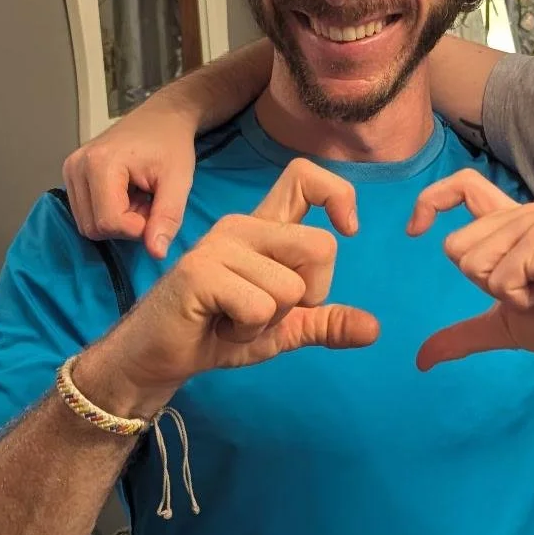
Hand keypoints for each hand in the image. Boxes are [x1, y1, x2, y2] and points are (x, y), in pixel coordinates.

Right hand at [65, 107, 221, 261]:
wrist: (162, 117)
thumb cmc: (172, 145)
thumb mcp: (179, 181)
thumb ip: (167, 217)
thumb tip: (156, 253)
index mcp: (99, 164)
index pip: (109, 223)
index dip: (137, 227)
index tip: (156, 209)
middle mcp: (76, 166)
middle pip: (94, 227)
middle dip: (126, 225)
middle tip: (148, 203)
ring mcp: (70, 170)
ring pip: (88, 224)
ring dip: (117, 221)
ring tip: (138, 197)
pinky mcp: (71, 174)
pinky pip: (85, 213)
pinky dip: (108, 213)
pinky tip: (126, 195)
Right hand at [76, 159, 376, 415]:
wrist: (160, 357)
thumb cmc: (217, 332)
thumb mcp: (282, 329)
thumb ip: (324, 323)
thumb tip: (373, 329)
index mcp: (264, 229)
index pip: (305, 178)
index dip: (338, 194)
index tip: (350, 229)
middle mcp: (242, 227)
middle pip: (321, 247)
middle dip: (309, 294)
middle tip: (268, 310)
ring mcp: (219, 246)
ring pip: (290, 287)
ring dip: (270, 321)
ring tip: (234, 319)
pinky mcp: (199, 272)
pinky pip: (259, 308)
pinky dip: (248, 332)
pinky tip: (220, 326)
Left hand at [409, 170, 533, 370]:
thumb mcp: (502, 324)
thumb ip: (462, 334)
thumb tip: (420, 361)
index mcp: (511, 222)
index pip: (463, 185)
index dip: (431, 199)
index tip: (413, 231)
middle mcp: (522, 213)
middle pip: (454, 247)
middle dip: (481, 283)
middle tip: (527, 289)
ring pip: (472, 263)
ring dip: (503, 293)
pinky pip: (498, 279)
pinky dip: (518, 300)